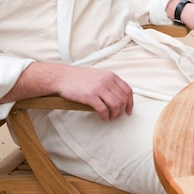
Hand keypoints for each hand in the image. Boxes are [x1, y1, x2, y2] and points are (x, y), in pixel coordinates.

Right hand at [4, 61, 133, 121]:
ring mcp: (99, 88)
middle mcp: (107, 81)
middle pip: (123, 99)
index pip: (127, 90)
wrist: (62, 77)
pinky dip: (106, 116)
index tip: (129, 110)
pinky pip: (103, 109)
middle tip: (118, 116)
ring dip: (115, 114)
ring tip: (110, 118)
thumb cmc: (79, 78)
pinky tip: (103, 118)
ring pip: (116, 105)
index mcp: (111, 75)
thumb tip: (119, 97)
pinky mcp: (90, 96)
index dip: (130, 102)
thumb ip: (109, 83)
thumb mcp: (98, 75)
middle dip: (122, 110)